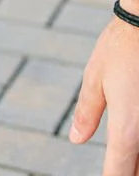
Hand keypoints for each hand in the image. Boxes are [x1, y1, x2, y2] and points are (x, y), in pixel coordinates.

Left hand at [71, 16, 138, 173]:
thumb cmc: (122, 46)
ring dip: (136, 158)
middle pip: (137, 170)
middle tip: (116, 162)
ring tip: (124, 152)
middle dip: (127, 170)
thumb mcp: (96, 78)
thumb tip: (76, 138)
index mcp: (126, 132)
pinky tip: (133, 139)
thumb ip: (87, 113)